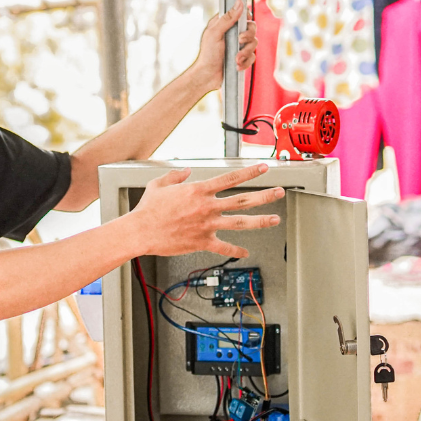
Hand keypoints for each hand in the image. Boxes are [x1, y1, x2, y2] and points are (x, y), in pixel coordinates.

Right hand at [125, 163, 284, 257]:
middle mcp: (207, 207)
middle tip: (280, 192)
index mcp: (198, 190)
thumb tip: (186, 172)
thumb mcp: (159, 184)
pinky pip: (224, 247)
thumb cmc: (148, 209)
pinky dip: (236, 250)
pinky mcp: (202, 242)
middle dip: (264, 196)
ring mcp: (207, 225)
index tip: (264, 168)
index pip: (231, 178)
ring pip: (240, 222)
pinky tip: (246, 252)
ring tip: (275, 219)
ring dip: (260, 221)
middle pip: (243, 200)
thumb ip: (175, 176)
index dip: (250, 172)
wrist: (140, 231)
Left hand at [190, 0, 257, 92]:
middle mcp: (233, 33)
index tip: (245, 22)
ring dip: (246, 52)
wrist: (208, 76)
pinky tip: (236, 65)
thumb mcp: (215, 33)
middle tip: (240, 40)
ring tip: (236, 59)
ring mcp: (239, 46)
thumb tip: (239, 3)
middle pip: (252, 27)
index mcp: (225, 24)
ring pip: (254, 43)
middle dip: (248, 35)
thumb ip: (228, 18)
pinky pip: (253, 57)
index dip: (246, 17)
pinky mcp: (243, 57)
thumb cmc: (207, 54)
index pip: (242, 14)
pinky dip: (246, 62)